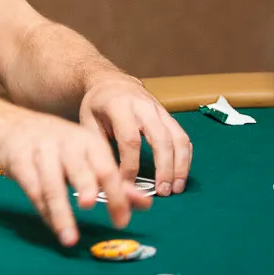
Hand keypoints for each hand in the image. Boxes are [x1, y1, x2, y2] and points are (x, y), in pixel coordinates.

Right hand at [0, 109, 152, 246]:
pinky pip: (32, 188)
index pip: (107, 169)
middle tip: (90, 204)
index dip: (116, 195)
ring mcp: (40, 151)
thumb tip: (145, 204)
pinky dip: (43, 210)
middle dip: (84, 184)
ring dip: (60, 211)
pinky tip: (53, 226)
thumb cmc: (60, 145)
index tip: (122, 222)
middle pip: (78, 168)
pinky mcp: (19, 160)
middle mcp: (66, 144)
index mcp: (88, 142)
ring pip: (51, 184)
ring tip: (69, 238)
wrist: (14, 125)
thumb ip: (114, 181)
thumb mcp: (88, 156)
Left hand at [79, 75, 192, 196]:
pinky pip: (183, 137)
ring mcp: (160, 110)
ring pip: (178, 138)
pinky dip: (186, 158)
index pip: (130, 139)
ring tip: (175, 189)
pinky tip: (180, 176)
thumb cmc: (97, 106)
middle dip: (164, 168)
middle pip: (161, 139)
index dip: (130, 165)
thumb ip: (98, 148)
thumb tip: (106, 179)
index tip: (126, 185)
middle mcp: (144, 106)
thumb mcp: (88, 121)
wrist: (112, 82)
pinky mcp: (169, 116)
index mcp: (119, 106)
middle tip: (162, 192)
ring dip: (180, 166)